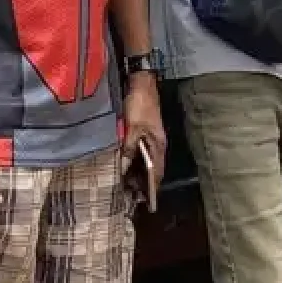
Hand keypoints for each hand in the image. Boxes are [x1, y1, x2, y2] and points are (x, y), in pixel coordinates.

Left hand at [120, 73, 165, 209]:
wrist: (141, 81)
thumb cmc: (139, 105)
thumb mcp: (133, 128)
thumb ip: (128, 148)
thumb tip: (123, 166)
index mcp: (158, 145)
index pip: (157, 171)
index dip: (152, 186)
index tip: (146, 200)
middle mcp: (157, 143)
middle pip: (151, 167)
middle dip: (143, 181)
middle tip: (132, 195)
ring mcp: (150, 136)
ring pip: (144, 159)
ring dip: (136, 171)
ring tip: (125, 184)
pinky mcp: (142, 130)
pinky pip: (138, 150)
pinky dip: (132, 159)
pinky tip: (123, 164)